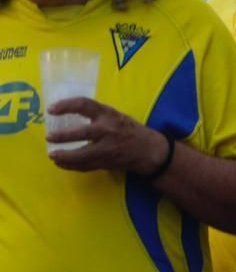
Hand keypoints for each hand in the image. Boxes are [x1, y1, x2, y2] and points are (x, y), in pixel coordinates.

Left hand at [48, 98, 169, 175]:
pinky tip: (62, 163)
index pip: (84, 105)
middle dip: (62, 136)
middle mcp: (109, 130)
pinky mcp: (107, 163)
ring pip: (81, 155)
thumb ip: (96, 116)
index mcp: (109, 114)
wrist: (150, 150)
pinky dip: (71, 165)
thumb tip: (66, 114)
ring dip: (64, 156)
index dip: (66, 106)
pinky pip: (85, 166)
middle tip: (49, 137)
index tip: (51, 110)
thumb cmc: (129, 129)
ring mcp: (108, 149)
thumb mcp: (115, 116)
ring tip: (53, 155)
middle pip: (81, 133)